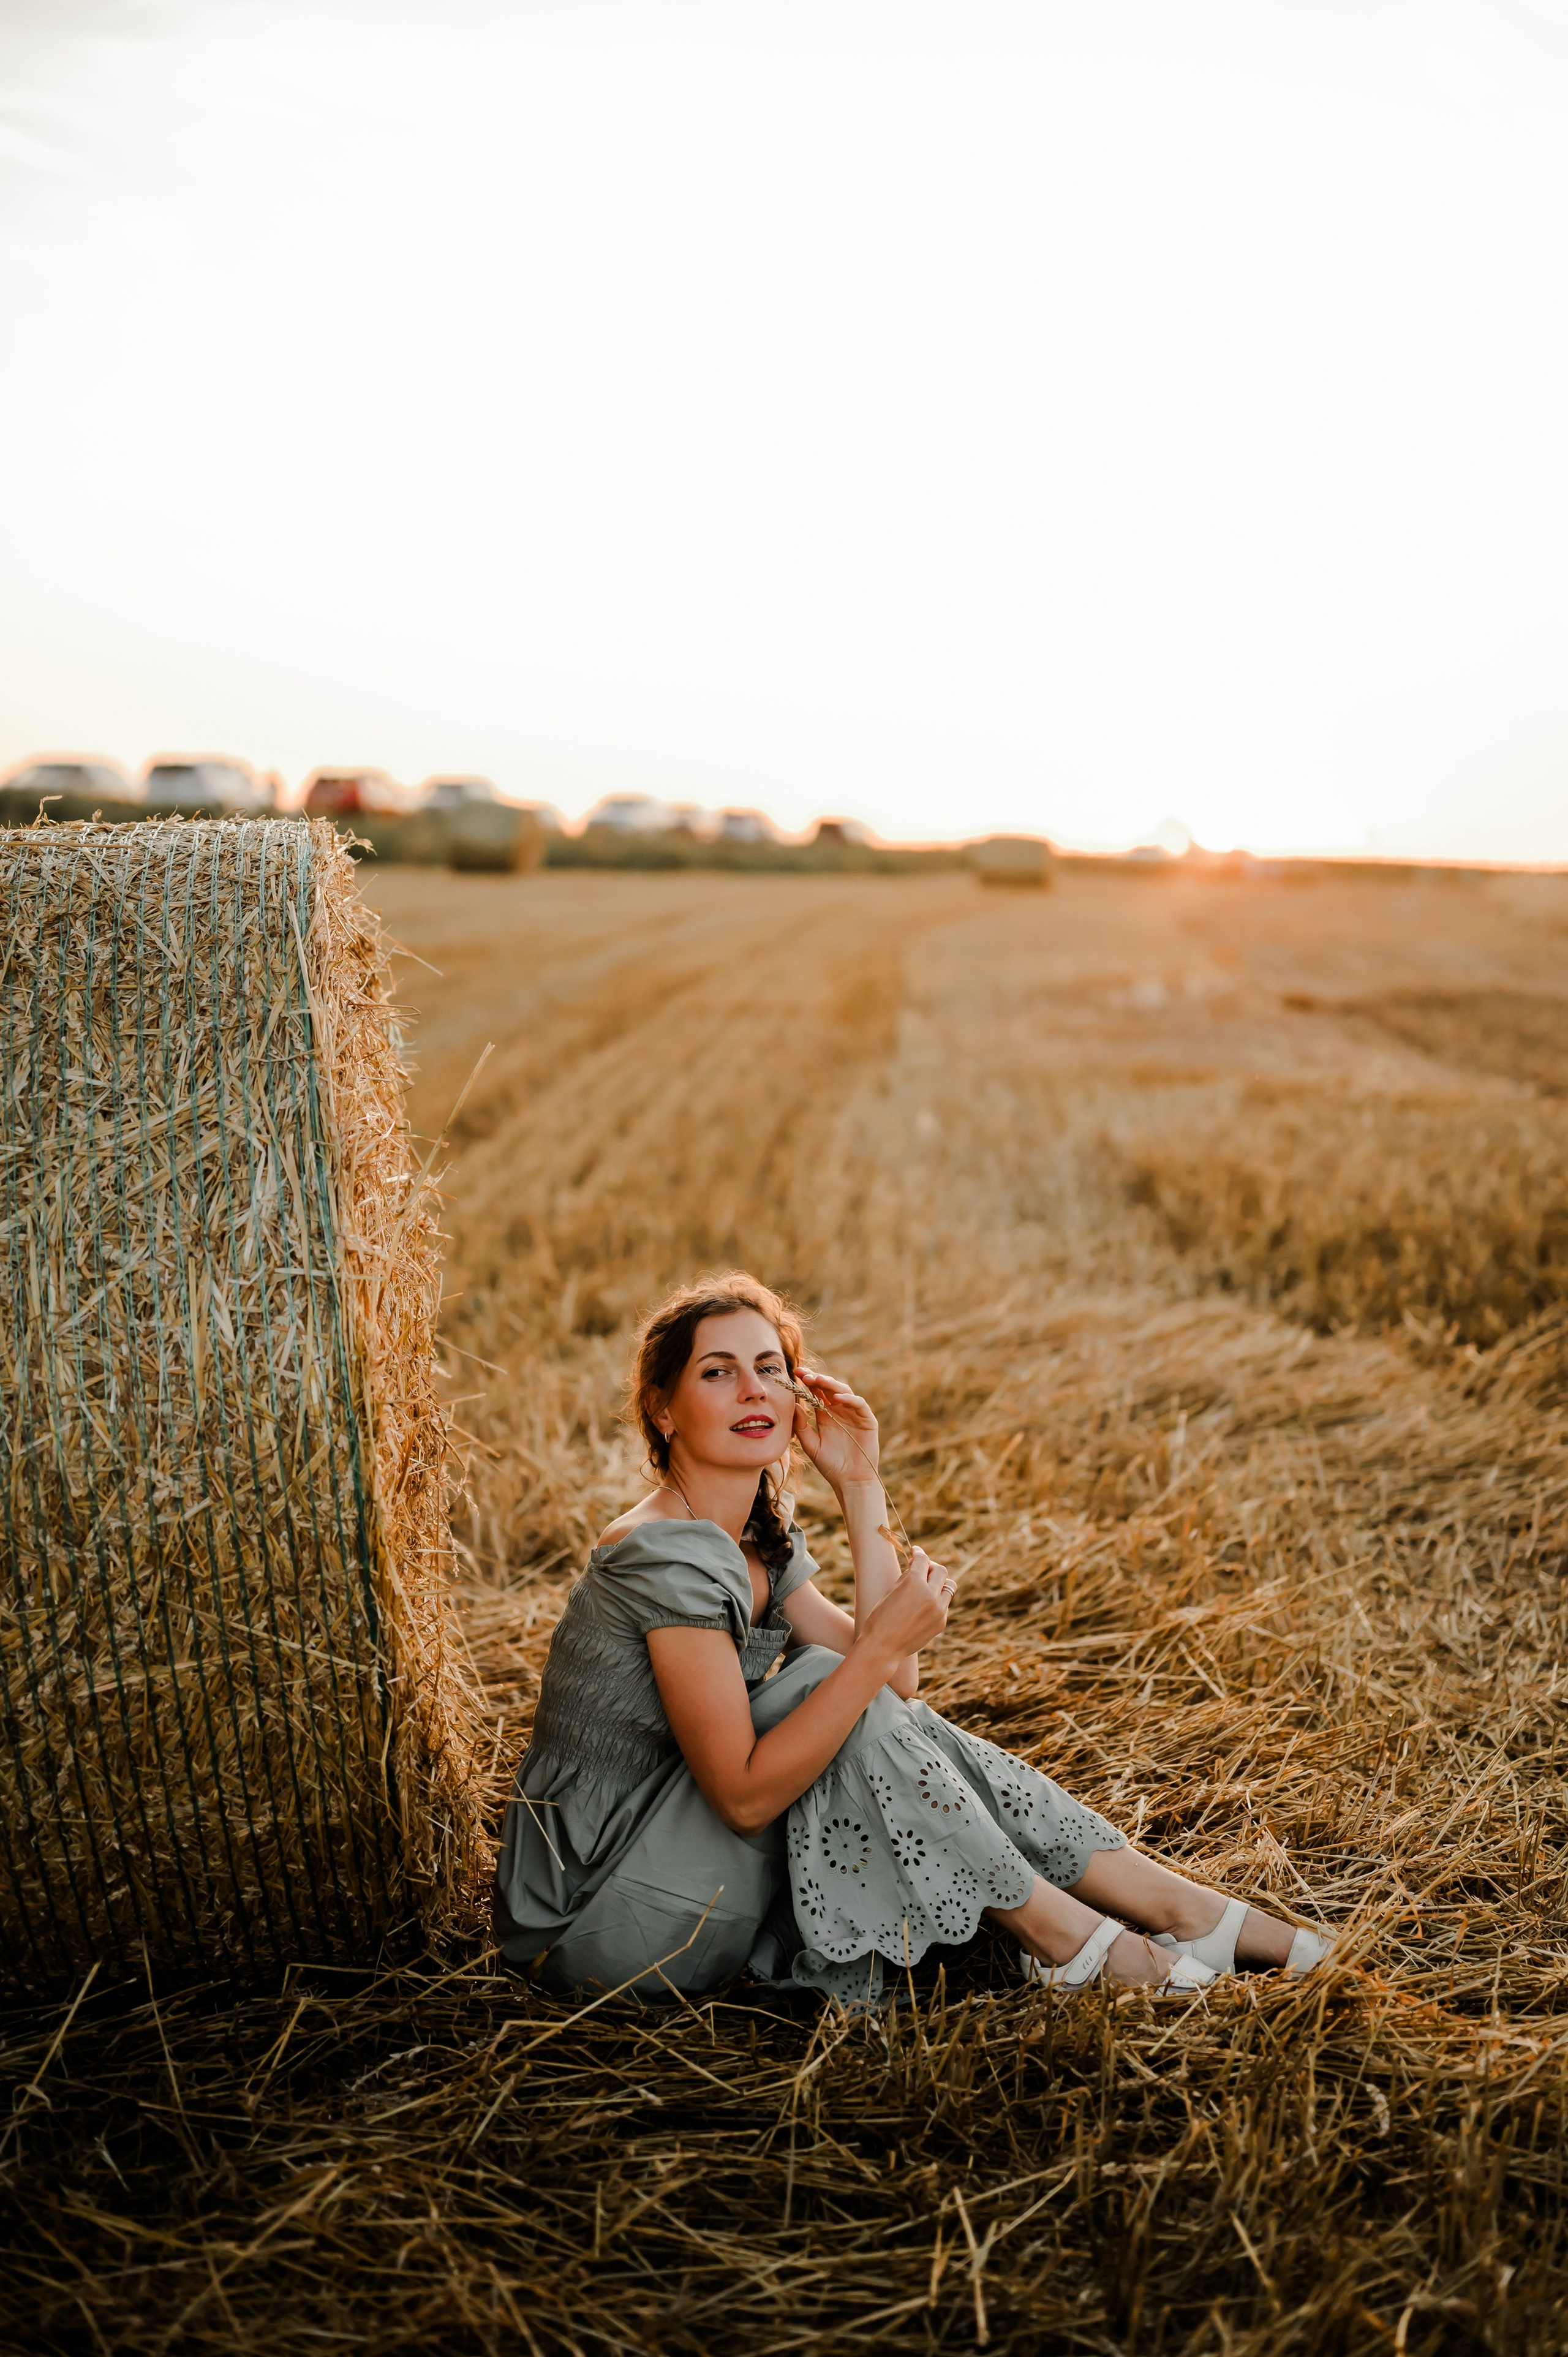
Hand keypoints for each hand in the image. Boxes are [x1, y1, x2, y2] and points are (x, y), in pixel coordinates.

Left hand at [791, 1366, 879, 1493]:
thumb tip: (793, 1406)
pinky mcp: (867, 1420)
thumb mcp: (811, 1445)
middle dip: (817, 1379)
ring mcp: (854, 1414)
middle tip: (805, 1375)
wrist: (850, 1481)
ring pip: (844, 1391)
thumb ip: (802, 1427)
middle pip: (829, 1388)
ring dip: (831, 1385)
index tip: (794, 1373)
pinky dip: (849, 1399)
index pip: (816, 1392)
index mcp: (826, 1415)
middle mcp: (840, 1411)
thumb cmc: (830, 1465)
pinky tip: (837, 1398)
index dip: (807, 1381)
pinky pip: (859, 1404)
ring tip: (819, 1381)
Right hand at [860, 1548, 956, 1661]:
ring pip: (949, 1586)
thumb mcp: (891, 1590)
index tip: (916, 1552)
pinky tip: (924, 1605)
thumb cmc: (880, 1617)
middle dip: (930, 1567)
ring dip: (938, 1583)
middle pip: (940, 1570)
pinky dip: (937, 1600)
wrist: (883, 1647)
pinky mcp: (941, 1622)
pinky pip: (944, 1604)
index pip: (923, 1559)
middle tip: (922, 1569)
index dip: (918, 1553)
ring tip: (927, 1586)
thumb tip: (917, 1565)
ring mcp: (938, 1610)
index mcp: (914, 1583)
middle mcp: (930, 1594)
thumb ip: (907, 1576)